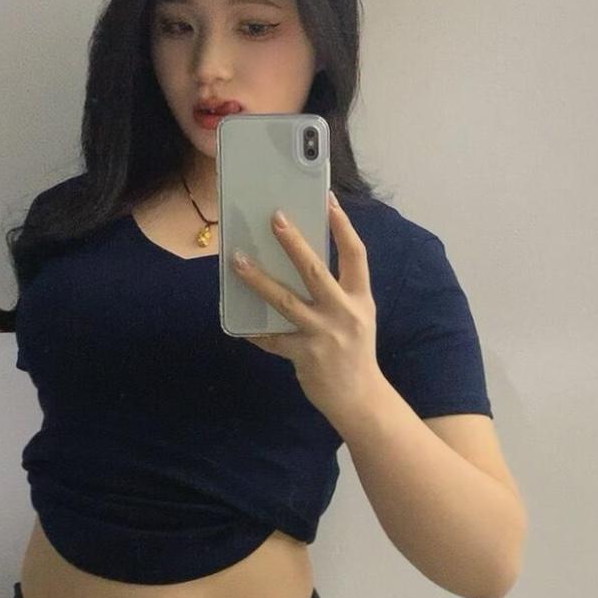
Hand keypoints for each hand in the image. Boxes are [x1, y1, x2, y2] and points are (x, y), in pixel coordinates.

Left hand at [233, 194, 385, 428]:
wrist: (360, 398)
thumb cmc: (355, 351)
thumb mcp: (357, 316)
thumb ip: (337, 292)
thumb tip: (301, 260)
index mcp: (360, 299)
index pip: (355, 254)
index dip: (342, 225)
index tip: (327, 200)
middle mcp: (343, 313)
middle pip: (314, 270)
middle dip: (293, 242)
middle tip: (274, 217)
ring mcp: (323, 335)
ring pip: (284, 301)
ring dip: (257, 279)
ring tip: (237, 260)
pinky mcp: (304, 355)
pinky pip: (272, 338)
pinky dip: (254, 330)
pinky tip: (239, 323)